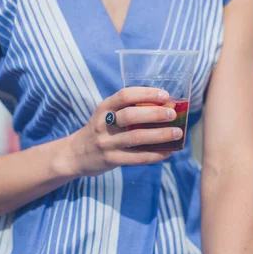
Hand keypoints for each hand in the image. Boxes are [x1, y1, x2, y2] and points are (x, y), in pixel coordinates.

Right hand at [68, 87, 182, 176]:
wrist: (75, 154)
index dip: (146, 94)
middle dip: (155, 113)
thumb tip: (163, 106)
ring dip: (160, 135)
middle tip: (172, 114)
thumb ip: (126, 110)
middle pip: (131, 116)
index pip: (125, 95)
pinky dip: (155, 154)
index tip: (164, 95)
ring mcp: (106, 143)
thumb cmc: (99, 131)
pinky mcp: (111, 160)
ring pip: (136, 138)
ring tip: (177, 133)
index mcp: (104, 108)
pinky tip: (168, 152)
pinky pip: (137, 157)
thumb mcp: (106, 115)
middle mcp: (103, 124)